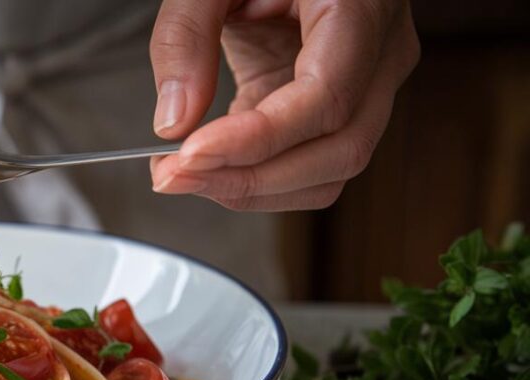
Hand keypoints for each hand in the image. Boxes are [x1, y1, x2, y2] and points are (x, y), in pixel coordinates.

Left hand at [148, 0, 419, 210]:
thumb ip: (185, 36)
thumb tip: (172, 122)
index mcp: (361, 6)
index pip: (327, 99)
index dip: (258, 140)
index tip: (191, 154)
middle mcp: (381, 53)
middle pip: (339, 150)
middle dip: (249, 179)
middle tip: (172, 178)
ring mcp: (366, 85)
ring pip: (330, 171)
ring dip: (252, 188)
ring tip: (183, 175)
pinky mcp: (333, 106)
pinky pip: (308, 163)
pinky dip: (256, 176)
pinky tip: (207, 163)